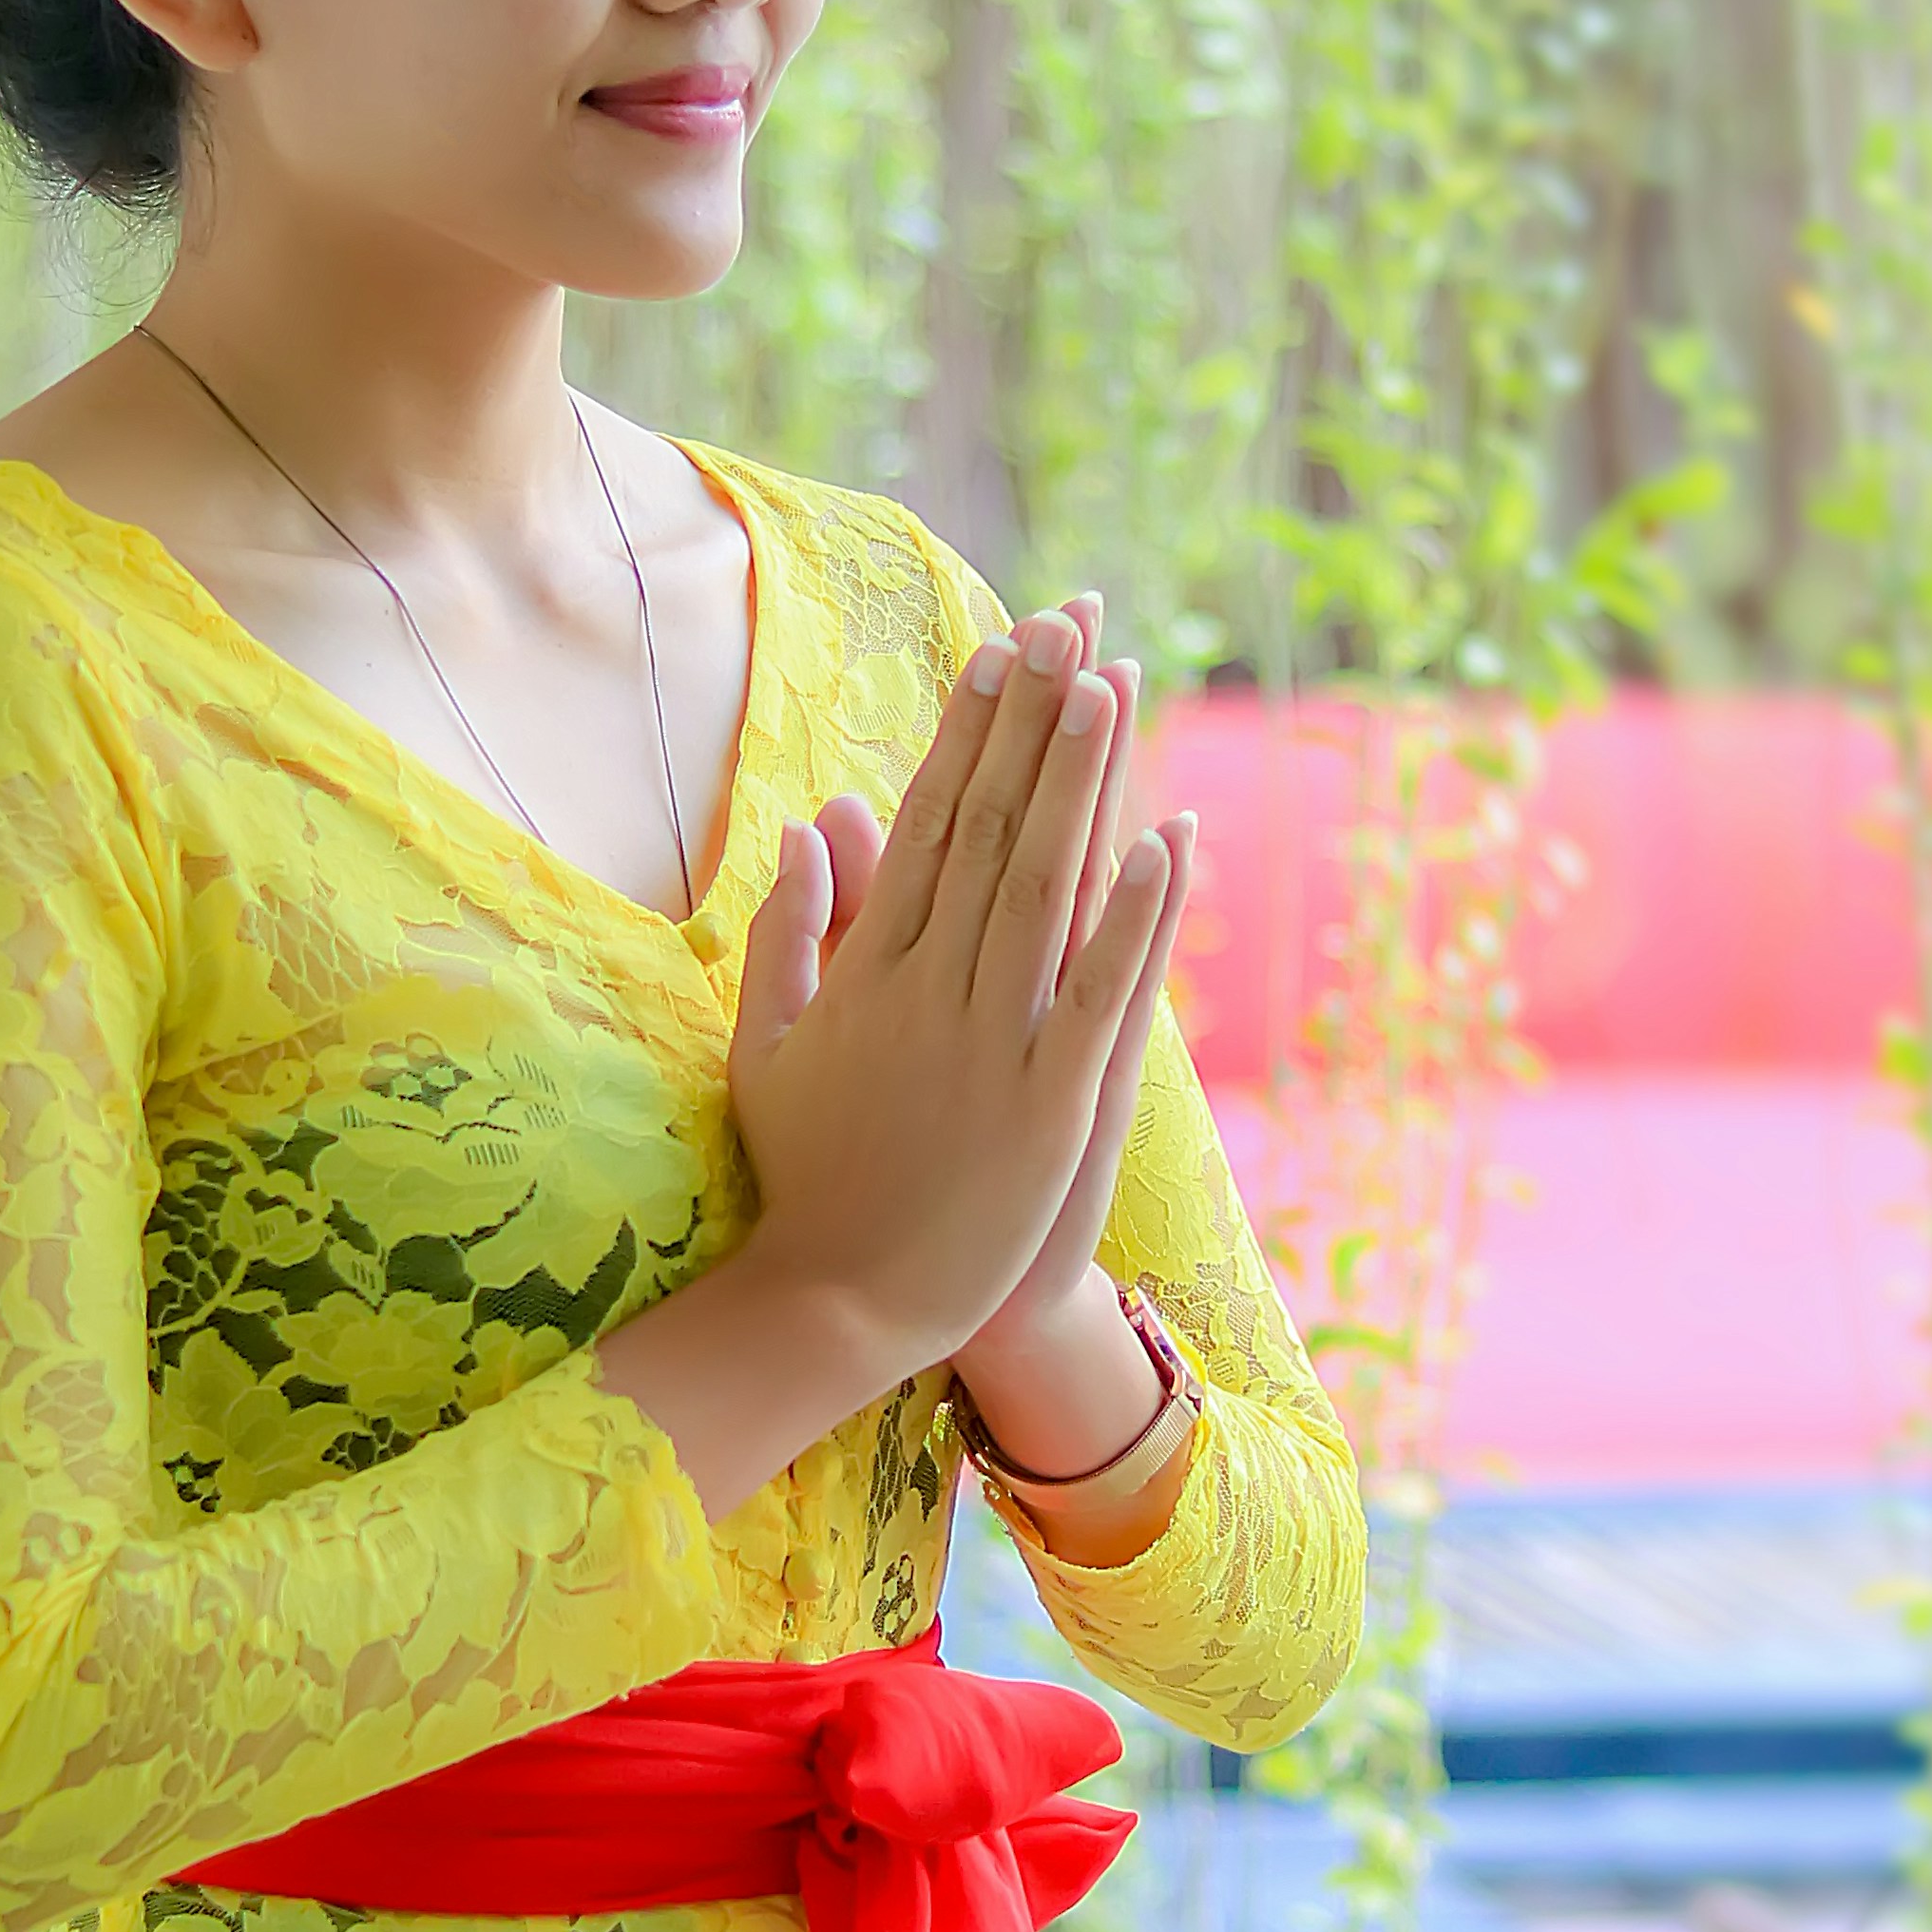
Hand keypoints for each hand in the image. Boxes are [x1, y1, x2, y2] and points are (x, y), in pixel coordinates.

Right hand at [720, 599, 1186, 1379]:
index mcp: (870, 970)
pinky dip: (1131, 917)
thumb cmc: (811, 1178)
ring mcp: (994, 1046)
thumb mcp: (770, 1045)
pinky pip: (1099, 994)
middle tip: (1067, 623)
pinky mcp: (1050, 1106)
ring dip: (1081, 783)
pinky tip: (1161, 840)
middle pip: (993, 830)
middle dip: (1033, 722)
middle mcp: (931, 990)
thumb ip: (791, 931)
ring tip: (1111, 687)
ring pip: (1045, 888)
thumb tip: (812, 822)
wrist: (840, 1307)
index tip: (1001, 651)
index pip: (931, 823)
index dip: (972, 732)